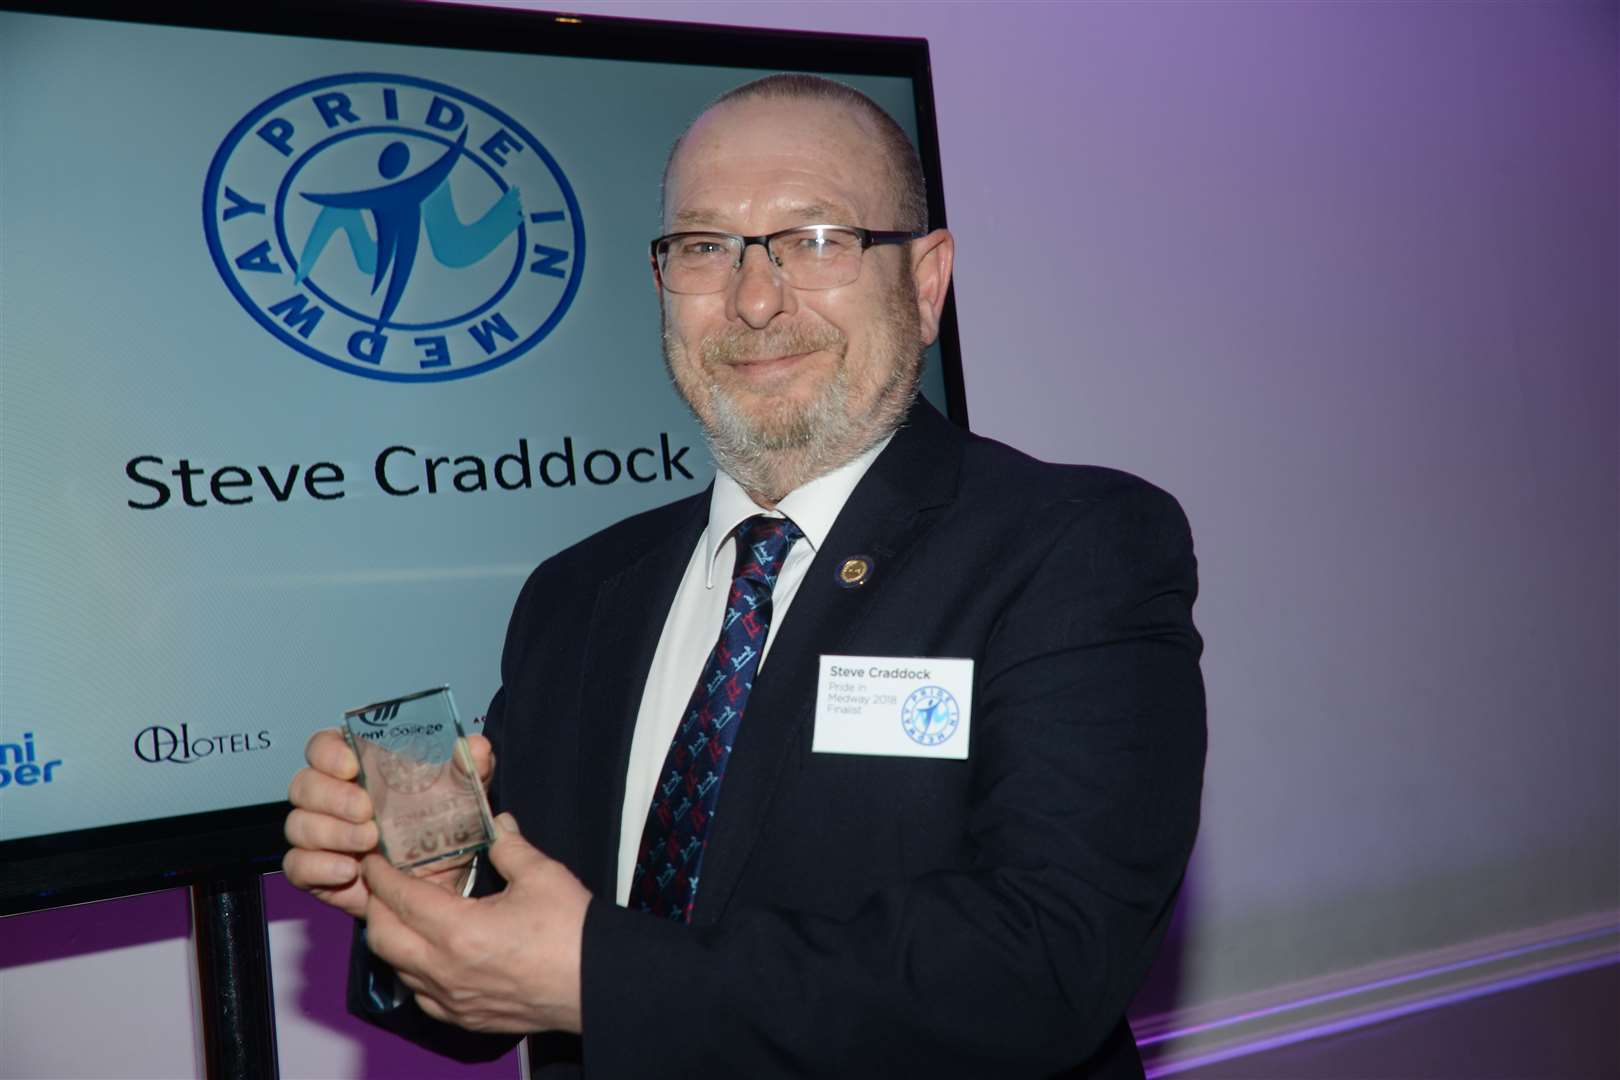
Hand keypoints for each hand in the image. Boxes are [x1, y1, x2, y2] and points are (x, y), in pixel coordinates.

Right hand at [283, 728, 493, 917]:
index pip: (322, 746)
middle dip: (332, 797)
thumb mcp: (462, 797)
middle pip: (303, 785)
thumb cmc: (441, 830)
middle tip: (367, 812)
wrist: (439, 884)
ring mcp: (318, 835)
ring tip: (369, 843)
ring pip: (298, 826)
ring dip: (331, 833)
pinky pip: (296, 867)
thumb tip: (475, 745)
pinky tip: (348, 870)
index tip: (353, 765)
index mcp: (356, 767)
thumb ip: (469, 768)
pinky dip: (318, 868)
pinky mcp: (314, 871)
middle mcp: (329, 797)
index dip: (328, 752)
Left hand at [360, 813, 590, 1033]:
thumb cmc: (572, 931)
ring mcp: (453, 999)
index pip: (400, 899)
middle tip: (383, 884)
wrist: (598, 983)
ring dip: (394, 940)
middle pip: (383, 939)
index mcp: (459, 930)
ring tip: (406, 914)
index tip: (373, 859)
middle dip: (376, 907)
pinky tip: (430, 954)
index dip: (381, 876)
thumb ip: (509, 846)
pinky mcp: (465, 1017)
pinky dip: (414, 972)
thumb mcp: (541, 875)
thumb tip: (497, 824)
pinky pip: (421, 996)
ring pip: (398, 970)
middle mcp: (445, 970)